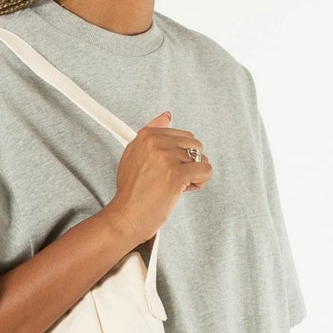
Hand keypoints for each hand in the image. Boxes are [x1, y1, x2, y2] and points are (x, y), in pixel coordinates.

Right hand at [109, 112, 212, 249]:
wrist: (127, 216)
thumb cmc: (131, 192)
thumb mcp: (134, 154)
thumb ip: (152, 133)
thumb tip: (166, 116)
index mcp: (147, 135)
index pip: (182, 135)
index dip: (180, 155)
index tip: (168, 167)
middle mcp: (156, 143)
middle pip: (194, 145)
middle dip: (189, 163)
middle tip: (173, 178)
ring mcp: (166, 158)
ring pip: (201, 158)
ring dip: (194, 174)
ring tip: (176, 185)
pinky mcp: (176, 174)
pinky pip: (205, 170)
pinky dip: (200, 182)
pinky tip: (184, 189)